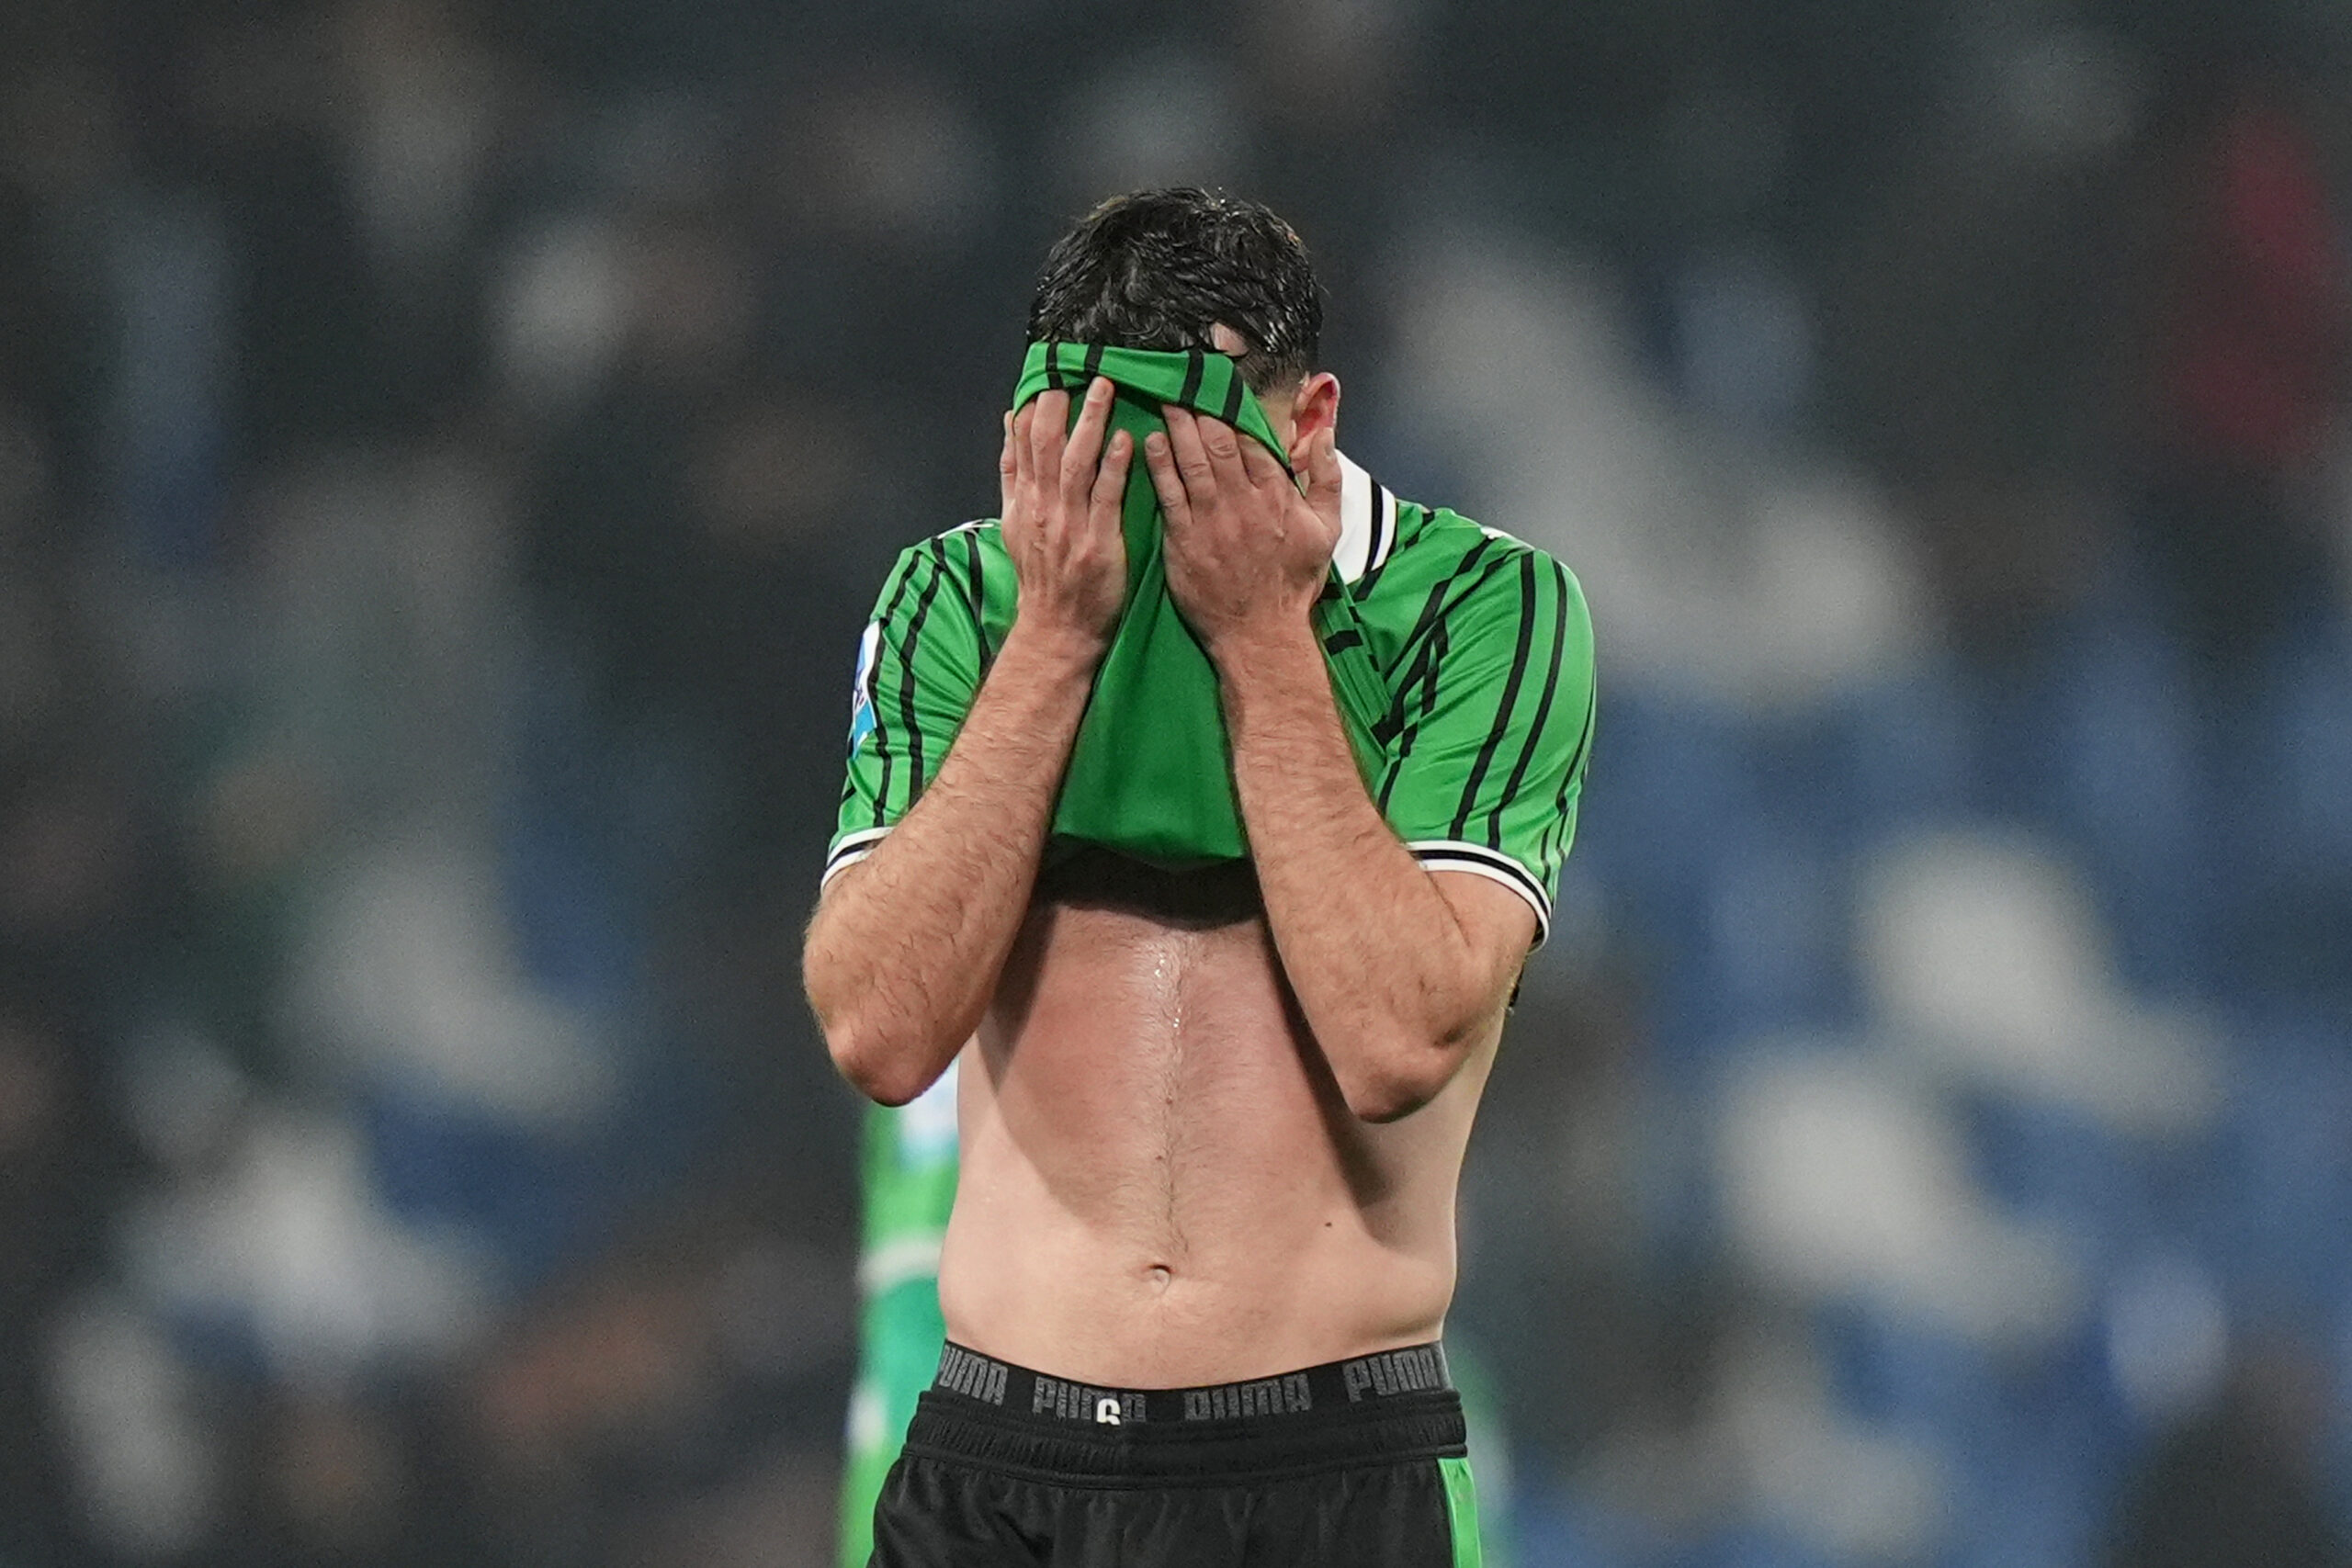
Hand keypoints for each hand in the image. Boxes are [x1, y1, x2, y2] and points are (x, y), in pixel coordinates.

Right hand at [1000, 377, 1131, 651]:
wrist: (1057, 629)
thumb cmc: (1043, 576)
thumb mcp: (1014, 523)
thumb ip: (1013, 473)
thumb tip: (1011, 424)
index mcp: (1023, 501)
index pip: (1024, 444)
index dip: (1036, 406)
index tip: (1049, 373)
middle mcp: (1041, 509)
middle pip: (1047, 447)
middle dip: (1062, 405)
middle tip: (1080, 369)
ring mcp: (1068, 526)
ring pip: (1075, 465)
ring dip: (1090, 424)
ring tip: (1105, 389)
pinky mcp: (1097, 543)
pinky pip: (1105, 498)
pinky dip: (1113, 468)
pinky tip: (1126, 441)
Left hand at [1143, 407, 1341, 660]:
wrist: (1260, 634)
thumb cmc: (1293, 584)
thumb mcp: (1326, 530)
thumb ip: (1326, 478)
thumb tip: (1324, 434)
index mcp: (1277, 496)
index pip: (1253, 440)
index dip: (1234, 409)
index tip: (1219, 386)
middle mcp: (1244, 503)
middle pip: (1219, 443)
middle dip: (1200, 408)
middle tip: (1182, 380)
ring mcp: (1212, 522)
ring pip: (1192, 462)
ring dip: (1176, 427)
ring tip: (1163, 398)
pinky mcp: (1184, 542)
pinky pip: (1169, 494)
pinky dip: (1159, 465)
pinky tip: (1150, 441)